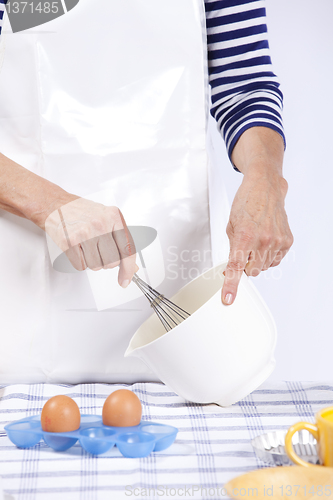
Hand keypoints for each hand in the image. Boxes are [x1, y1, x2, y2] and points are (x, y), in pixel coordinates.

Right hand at [45, 197, 136, 287]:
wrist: (57, 204)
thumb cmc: (83, 212)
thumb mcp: (107, 219)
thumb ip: (121, 241)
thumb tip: (131, 266)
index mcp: (114, 216)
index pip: (127, 249)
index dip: (128, 269)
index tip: (126, 280)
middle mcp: (100, 223)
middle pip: (112, 261)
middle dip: (107, 261)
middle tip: (99, 249)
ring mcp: (84, 233)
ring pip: (97, 266)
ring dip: (93, 262)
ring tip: (87, 246)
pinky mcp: (69, 242)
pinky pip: (81, 266)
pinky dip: (81, 261)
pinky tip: (78, 248)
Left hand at [221, 168, 292, 304]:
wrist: (266, 188)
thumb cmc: (246, 203)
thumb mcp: (231, 226)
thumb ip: (232, 249)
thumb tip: (231, 269)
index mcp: (244, 236)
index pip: (236, 267)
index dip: (231, 285)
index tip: (228, 299)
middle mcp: (262, 240)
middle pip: (251, 272)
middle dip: (245, 266)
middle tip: (243, 251)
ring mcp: (277, 241)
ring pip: (263, 267)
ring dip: (257, 260)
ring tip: (255, 240)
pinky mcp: (287, 241)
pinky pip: (275, 260)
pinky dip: (268, 256)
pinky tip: (265, 241)